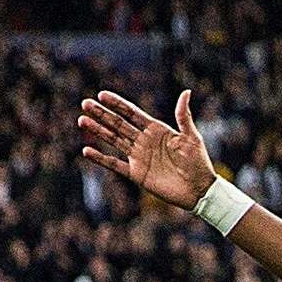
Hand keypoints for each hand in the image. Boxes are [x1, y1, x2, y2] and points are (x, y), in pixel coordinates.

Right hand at [78, 90, 216, 211]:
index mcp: (157, 130)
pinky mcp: (136, 174)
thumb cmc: (199, 162)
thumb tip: (186, 91)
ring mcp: (139, 157)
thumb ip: (183, 116)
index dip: (118, 104)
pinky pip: (115, 164)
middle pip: (119, 125)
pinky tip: (86, 151)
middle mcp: (144, 141)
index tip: (102, 95)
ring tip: (82, 120)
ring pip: (114, 140)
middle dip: (102, 114)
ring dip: (98, 131)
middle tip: (85, 103)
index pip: (133, 114)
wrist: (200, 190)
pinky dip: (101, 158)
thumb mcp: (191, 137)